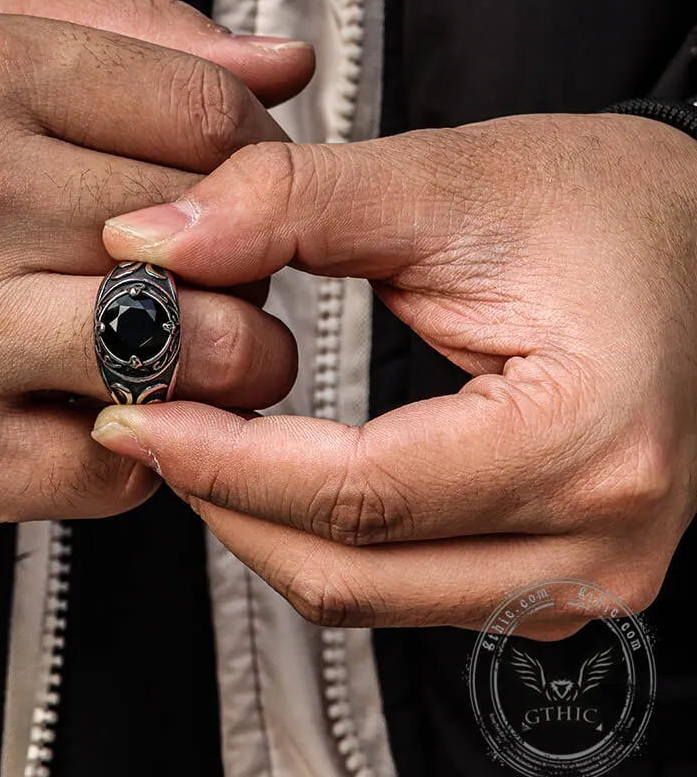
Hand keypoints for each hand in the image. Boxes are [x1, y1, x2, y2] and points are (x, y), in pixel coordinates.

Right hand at [0, 0, 308, 549]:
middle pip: (221, 232)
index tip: (242, 183)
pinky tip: (99, 407)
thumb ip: (135, 35)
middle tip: (203, 269)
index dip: (257, 158)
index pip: (211, 111)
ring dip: (230, 361)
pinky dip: (143, 442)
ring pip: (207, 350)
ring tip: (187, 344)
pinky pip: (132, 460)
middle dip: (245, 260)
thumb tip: (280, 61)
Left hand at [93, 114, 696, 635]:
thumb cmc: (602, 204)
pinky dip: (317, 538)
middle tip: (147, 428)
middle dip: (226, 502)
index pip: (359, 494)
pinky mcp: (552, 575)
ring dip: (262, 526)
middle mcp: (599, 540)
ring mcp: (581, 575)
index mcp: (588, 439)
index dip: (224, 461)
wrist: (693, 238)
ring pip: (366, 595)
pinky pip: (399, 587)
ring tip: (196, 441)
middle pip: (352, 569)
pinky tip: (270, 474)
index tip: (135, 417)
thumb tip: (153, 242)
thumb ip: (291, 204)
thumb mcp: (446, 181)